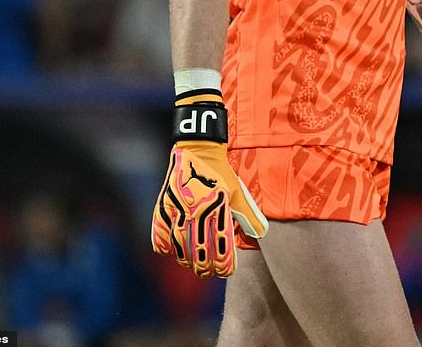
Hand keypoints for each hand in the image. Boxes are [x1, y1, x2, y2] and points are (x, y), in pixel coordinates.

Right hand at [151, 96, 267, 277]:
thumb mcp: (237, 191)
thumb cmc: (220, 172)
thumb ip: (248, 214)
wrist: (197, 149)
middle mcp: (197, 210)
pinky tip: (171, 251)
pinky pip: (160, 233)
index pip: (221, 245)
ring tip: (193, 266)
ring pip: (180, 246)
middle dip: (205, 267)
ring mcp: (178, 209)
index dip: (224, 263)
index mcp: (218, 207)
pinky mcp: (163, 205)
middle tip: (208, 273)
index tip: (227, 271)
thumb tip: (261, 234)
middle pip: (199, 250)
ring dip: (186, 260)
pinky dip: (164, 246)